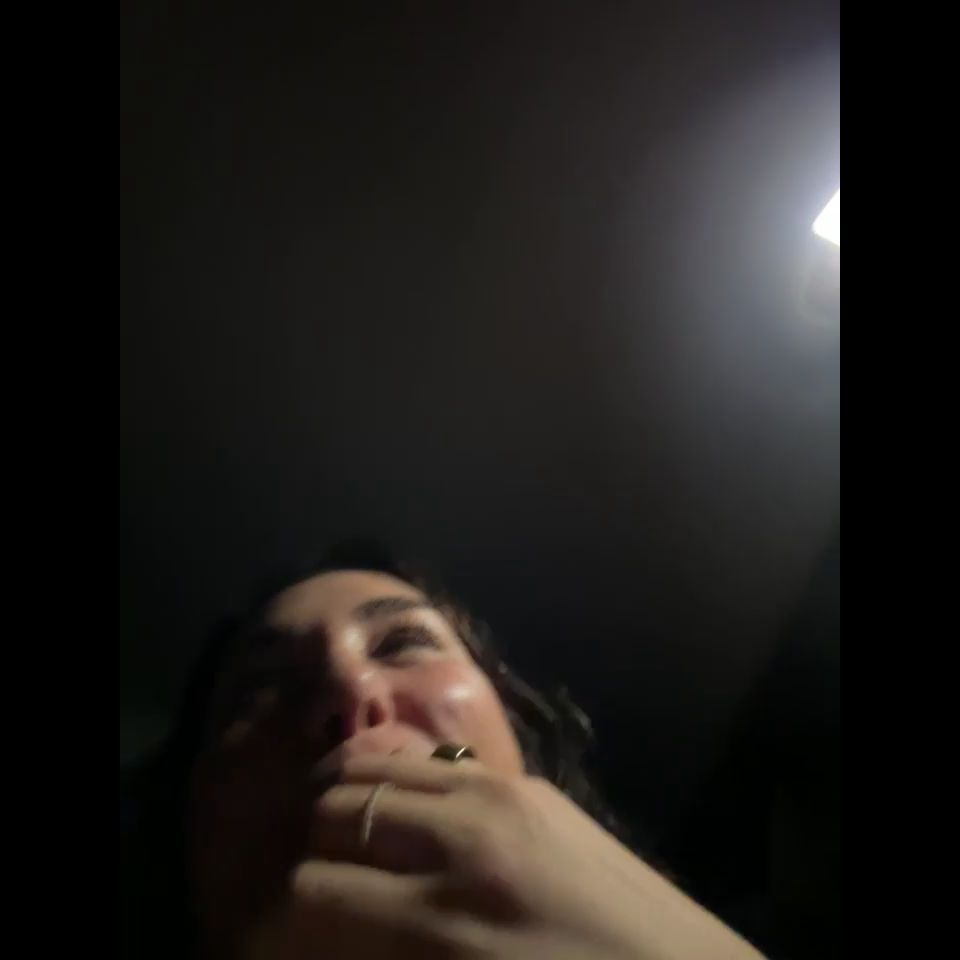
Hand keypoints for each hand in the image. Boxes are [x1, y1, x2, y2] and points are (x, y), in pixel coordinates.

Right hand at [247, 753, 764, 958]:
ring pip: (375, 768)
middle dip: (303, 853)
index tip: (268, 941)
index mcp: (443, 929)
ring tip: (334, 839)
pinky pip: (428, 762)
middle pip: (334, 813)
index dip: (272, 924)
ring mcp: (500, 799)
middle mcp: (463, 845)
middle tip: (305, 890)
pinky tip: (392, 812)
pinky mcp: (526, 783)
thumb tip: (320, 933)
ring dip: (339, 803)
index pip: (309, 897)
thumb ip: (381, 956)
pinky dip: (389, 780)